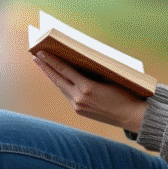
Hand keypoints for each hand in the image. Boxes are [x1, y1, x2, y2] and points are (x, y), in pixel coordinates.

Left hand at [33, 51, 148, 131]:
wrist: (131, 116)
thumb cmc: (125, 92)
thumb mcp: (110, 78)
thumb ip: (93, 72)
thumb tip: (79, 62)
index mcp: (87, 87)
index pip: (64, 70)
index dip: (51, 61)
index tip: (41, 52)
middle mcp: (80, 97)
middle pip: (58, 79)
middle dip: (46, 67)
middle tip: (35, 56)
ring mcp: (78, 106)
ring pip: (61, 88)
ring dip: (52, 76)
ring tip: (44, 66)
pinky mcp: (80, 111)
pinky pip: (67, 95)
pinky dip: (62, 85)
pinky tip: (58, 79)